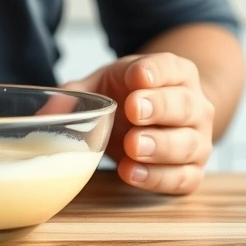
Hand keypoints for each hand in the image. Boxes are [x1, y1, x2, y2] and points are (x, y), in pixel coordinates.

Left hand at [63, 53, 214, 194]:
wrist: (157, 120)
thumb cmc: (128, 97)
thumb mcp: (104, 85)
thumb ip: (77, 94)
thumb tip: (47, 112)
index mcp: (175, 73)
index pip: (171, 67)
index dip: (156, 71)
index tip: (138, 76)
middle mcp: (194, 105)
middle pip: (184, 105)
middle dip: (159, 107)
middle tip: (133, 110)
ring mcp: (198, 140)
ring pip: (188, 144)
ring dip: (160, 145)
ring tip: (133, 146)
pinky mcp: (192, 171)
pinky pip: (183, 178)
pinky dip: (158, 177)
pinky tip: (132, 173)